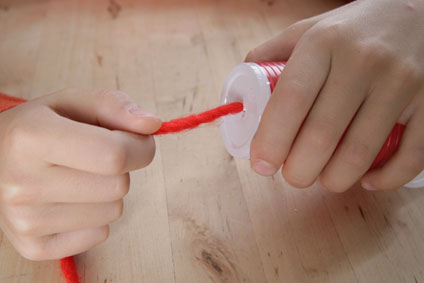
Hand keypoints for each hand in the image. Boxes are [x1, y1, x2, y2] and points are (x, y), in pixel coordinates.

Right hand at [0, 88, 160, 259]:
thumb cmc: (40, 128)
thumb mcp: (72, 102)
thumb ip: (114, 106)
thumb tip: (152, 125)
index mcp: (32, 139)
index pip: (113, 155)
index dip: (140, 147)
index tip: (137, 140)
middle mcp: (23, 184)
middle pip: (118, 186)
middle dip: (119, 169)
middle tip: (95, 157)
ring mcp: (25, 221)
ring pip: (112, 212)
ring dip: (107, 193)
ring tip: (78, 177)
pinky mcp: (34, 246)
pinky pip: (99, 234)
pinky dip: (95, 217)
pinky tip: (70, 200)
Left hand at [246, 0, 423, 191]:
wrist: (419, 13)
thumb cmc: (353, 30)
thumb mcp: (309, 30)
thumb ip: (271, 56)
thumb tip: (240, 97)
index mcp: (323, 43)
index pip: (290, 100)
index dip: (271, 141)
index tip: (262, 164)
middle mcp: (363, 60)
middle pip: (322, 135)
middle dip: (298, 171)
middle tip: (292, 176)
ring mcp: (402, 81)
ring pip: (361, 153)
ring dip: (334, 180)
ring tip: (322, 178)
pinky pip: (410, 156)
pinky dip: (385, 179)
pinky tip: (367, 180)